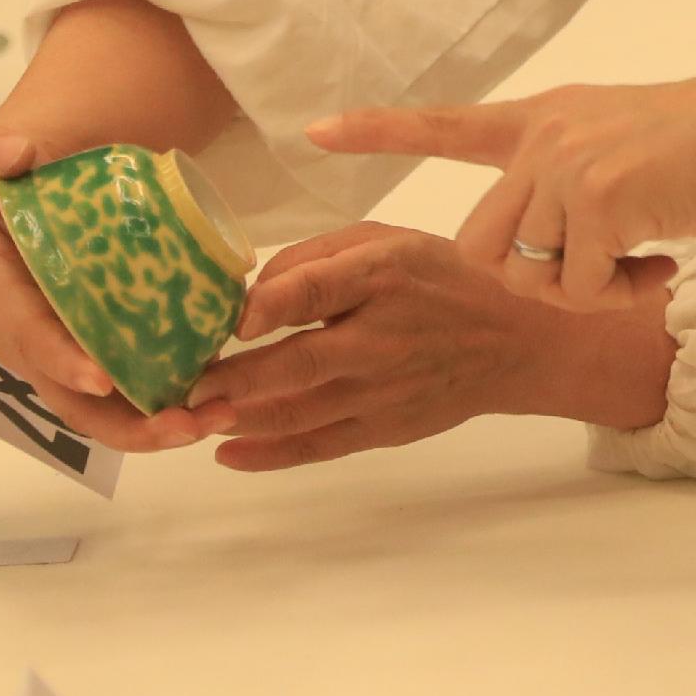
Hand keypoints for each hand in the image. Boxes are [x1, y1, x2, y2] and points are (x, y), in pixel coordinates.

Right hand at [0, 118, 223, 455]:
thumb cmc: (32, 157)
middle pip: (67, 396)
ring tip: (217, 418)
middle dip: (123, 423)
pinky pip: (133, 384)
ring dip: (156, 425)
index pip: (25, 334)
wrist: (65, 159)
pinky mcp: (104, 344)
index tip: (103, 380)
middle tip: (185, 425)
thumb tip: (12, 154)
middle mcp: (27, 331)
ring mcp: (68, 345)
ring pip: (105, 406)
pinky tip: (222, 398)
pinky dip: (173, 399)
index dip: (58, 361)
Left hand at [181, 225, 675, 472]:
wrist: (516, 343)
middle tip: (179, 386)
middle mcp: (382, 336)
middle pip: (298, 364)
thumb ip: (317, 256)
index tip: (228, 319)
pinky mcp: (385, 428)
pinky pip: (320, 446)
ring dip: (239, 419)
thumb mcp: (387, 240)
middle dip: (232, 380)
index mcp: (383, 275)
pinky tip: (228, 453)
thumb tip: (250, 292)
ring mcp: (384, 390)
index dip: (269, 305)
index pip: (319, 289)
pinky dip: (271, 454)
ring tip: (190, 417)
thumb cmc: (441, 279)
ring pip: (299, 413)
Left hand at [309, 71, 695, 306]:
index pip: (444, 124)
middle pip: (483, 245)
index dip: (380, 132)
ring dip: (585, 290)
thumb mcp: (614, 144)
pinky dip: (619, 295)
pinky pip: (581, 289)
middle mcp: (542, 139)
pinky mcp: (597, 205)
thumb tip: (540, 238)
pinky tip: (659, 267)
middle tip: (597, 273)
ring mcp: (565, 170)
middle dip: (529, 279)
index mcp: (541, 120)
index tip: (317, 131)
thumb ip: (563, 174)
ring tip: (641, 265)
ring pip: (533, 274)